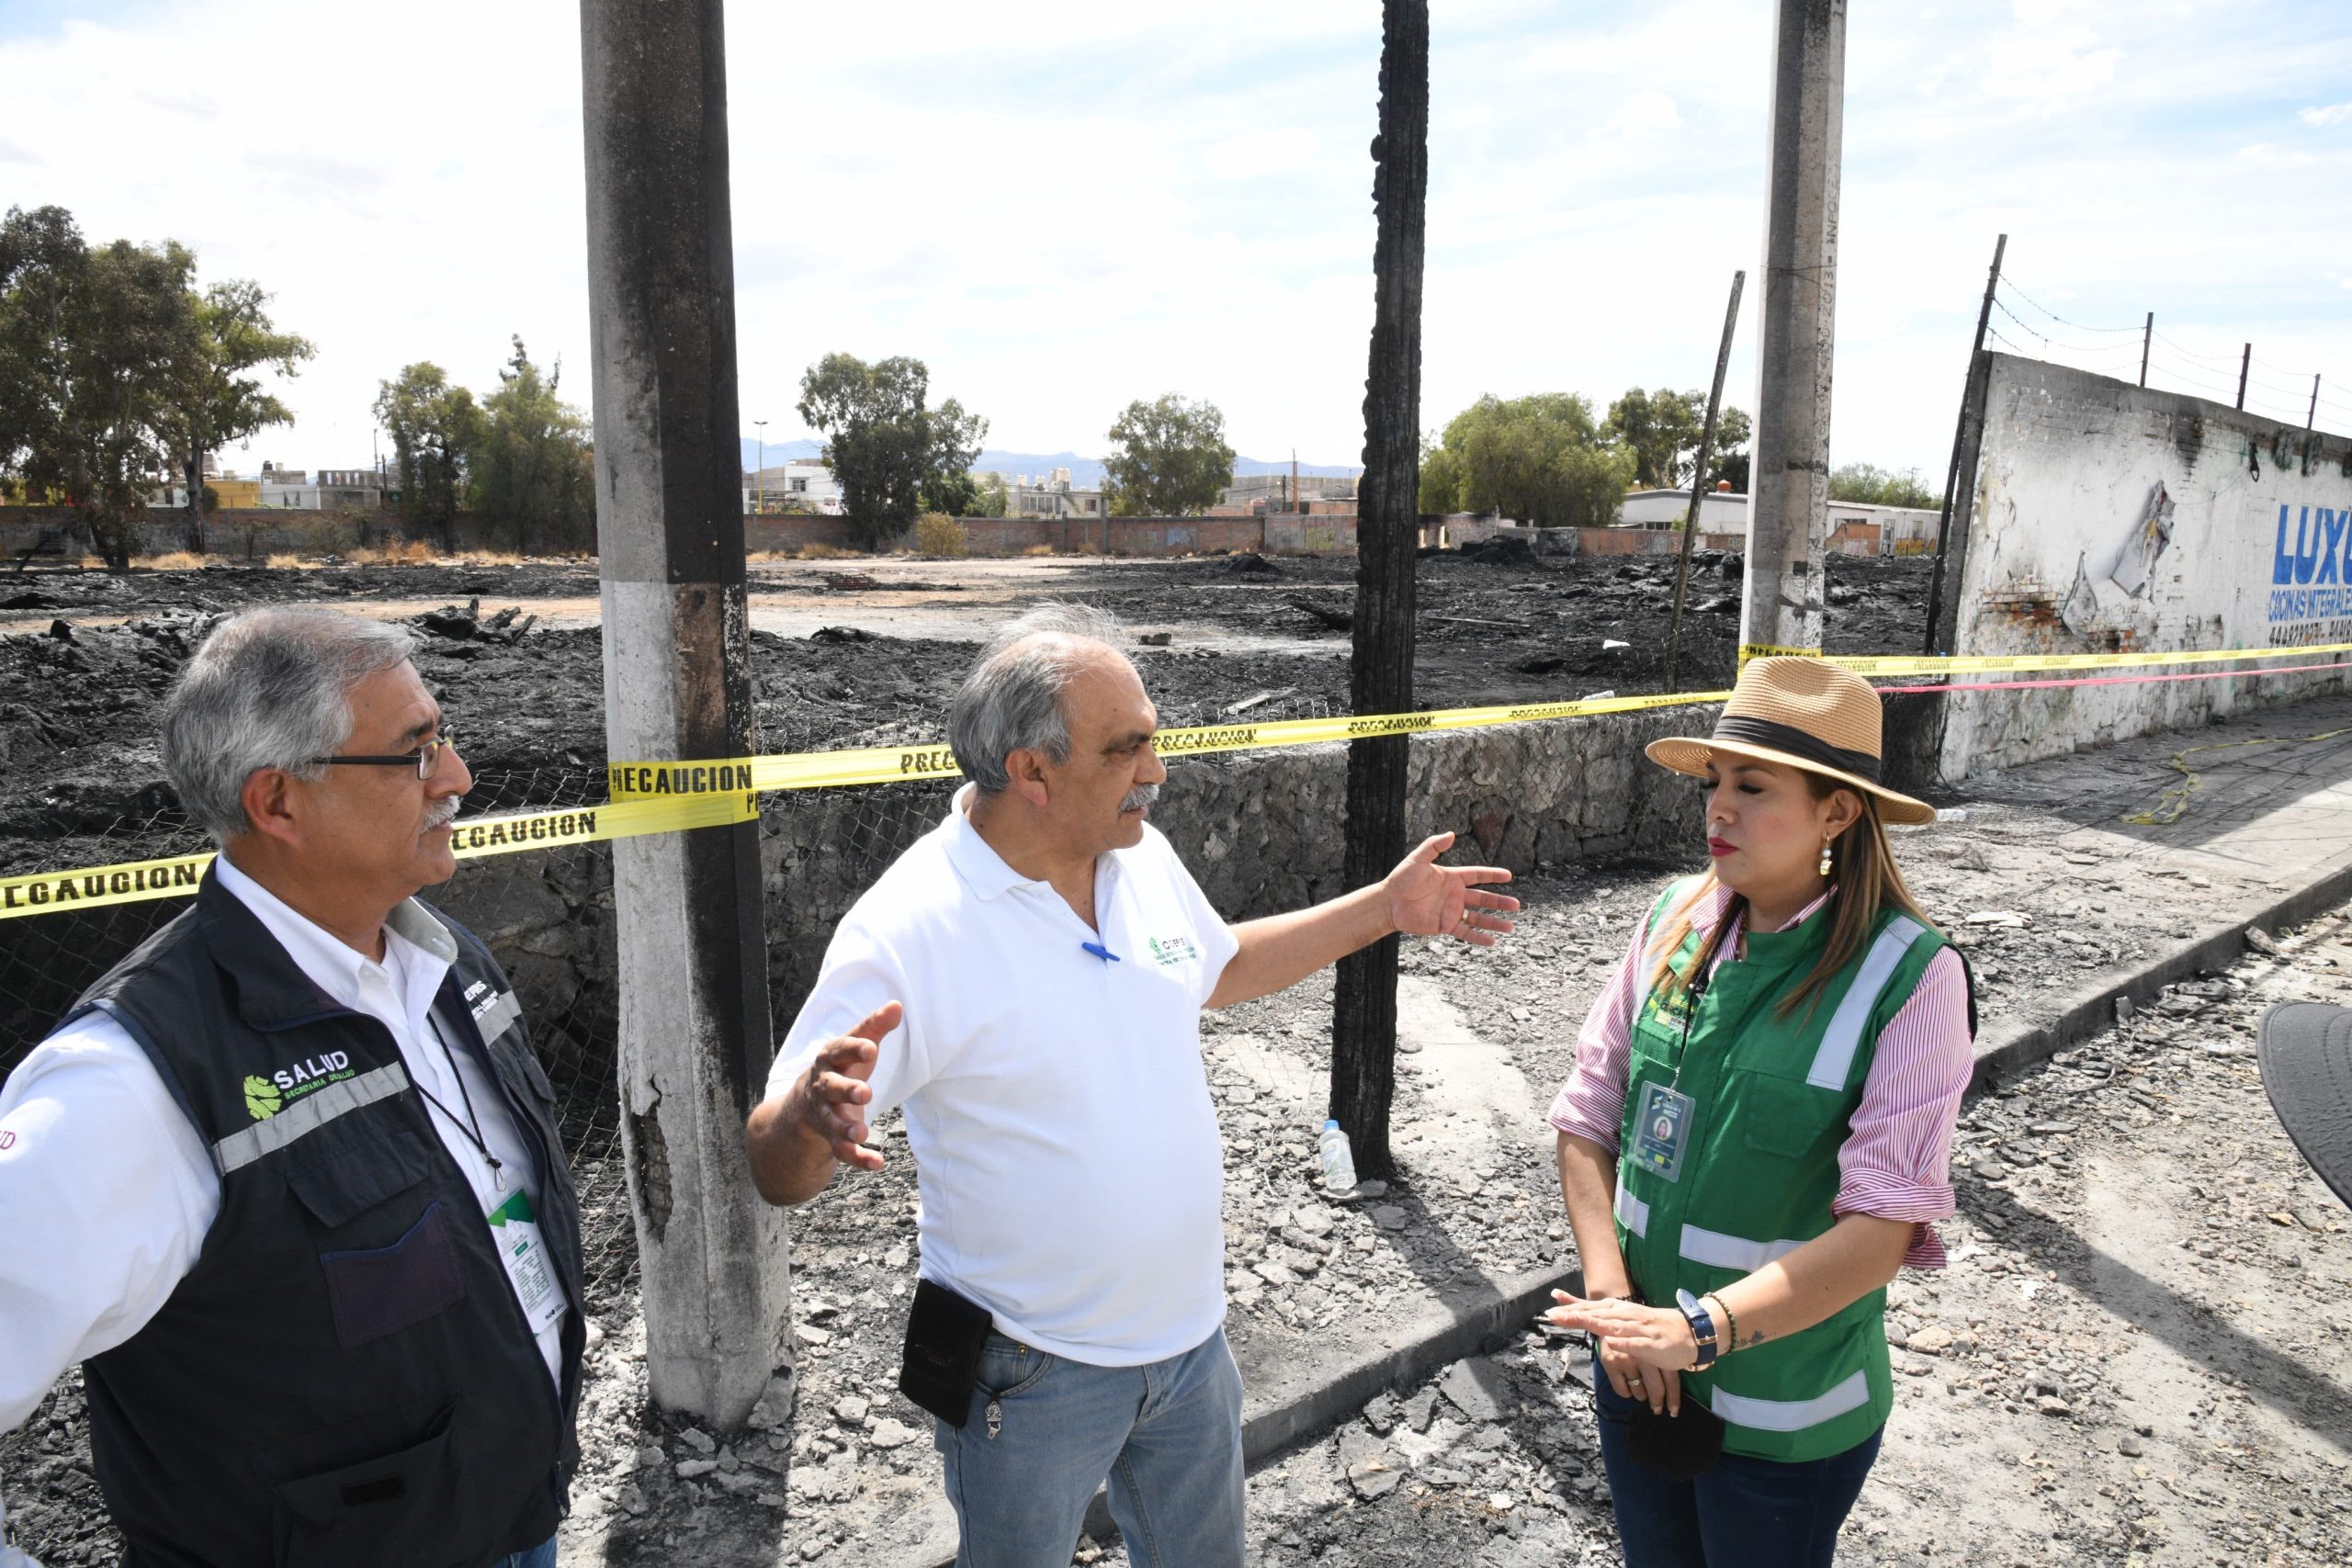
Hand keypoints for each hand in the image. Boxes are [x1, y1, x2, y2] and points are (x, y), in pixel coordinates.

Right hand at [796, 1001, 899, 1172]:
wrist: (803, 1106)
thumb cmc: (840, 1068)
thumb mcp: (854, 1047)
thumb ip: (874, 1027)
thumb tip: (897, 1005)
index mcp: (830, 1060)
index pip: (839, 1051)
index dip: (854, 1049)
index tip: (871, 1048)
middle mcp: (823, 1087)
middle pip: (831, 1088)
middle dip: (846, 1090)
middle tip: (865, 1093)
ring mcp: (825, 1115)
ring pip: (832, 1123)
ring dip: (846, 1129)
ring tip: (861, 1133)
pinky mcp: (832, 1139)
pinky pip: (842, 1152)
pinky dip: (859, 1159)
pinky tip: (878, 1163)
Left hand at [1382, 831, 1518, 945]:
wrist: (1388, 903)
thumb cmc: (1401, 879)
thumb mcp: (1417, 859)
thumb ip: (1434, 846)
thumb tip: (1451, 834)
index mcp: (1451, 878)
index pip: (1477, 875)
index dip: (1492, 875)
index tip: (1508, 875)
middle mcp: (1454, 895)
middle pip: (1483, 898)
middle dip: (1500, 902)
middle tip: (1517, 905)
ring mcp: (1451, 911)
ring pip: (1478, 918)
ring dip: (1494, 922)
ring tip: (1511, 927)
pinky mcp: (1444, 926)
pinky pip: (1465, 933)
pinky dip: (1479, 938)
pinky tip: (1493, 941)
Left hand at [1547, 1290, 1698, 1412]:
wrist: (1688, 1332)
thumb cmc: (1649, 1325)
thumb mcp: (1620, 1315)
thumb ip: (1593, 1311)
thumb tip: (1562, 1300)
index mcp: (1618, 1310)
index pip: (1590, 1308)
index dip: (1570, 1310)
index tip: (1550, 1313)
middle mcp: (1627, 1316)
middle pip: (1598, 1315)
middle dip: (1576, 1315)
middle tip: (1554, 1317)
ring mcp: (1640, 1328)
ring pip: (1615, 1326)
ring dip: (1596, 1324)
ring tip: (1577, 1321)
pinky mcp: (1653, 1344)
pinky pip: (1637, 1343)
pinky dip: (1625, 1342)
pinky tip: (1612, 1341)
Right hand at [1597, 1337, 1683, 1416]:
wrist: (1610, 1314)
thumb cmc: (1635, 1331)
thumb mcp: (1651, 1341)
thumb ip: (1660, 1359)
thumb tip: (1670, 1386)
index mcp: (1658, 1351)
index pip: (1670, 1379)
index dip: (1673, 1397)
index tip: (1674, 1411)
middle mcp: (1645, 1356)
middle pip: (1656, 1388)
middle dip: (1657, 1402)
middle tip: (1657, 1409)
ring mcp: (1627, 1360)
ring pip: (1639, 1391)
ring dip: (1641, 1396)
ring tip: (1642, 1395)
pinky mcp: (1612, 1362)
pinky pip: (1622, 1389)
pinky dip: (1626, 1393)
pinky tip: (1628, 1391)